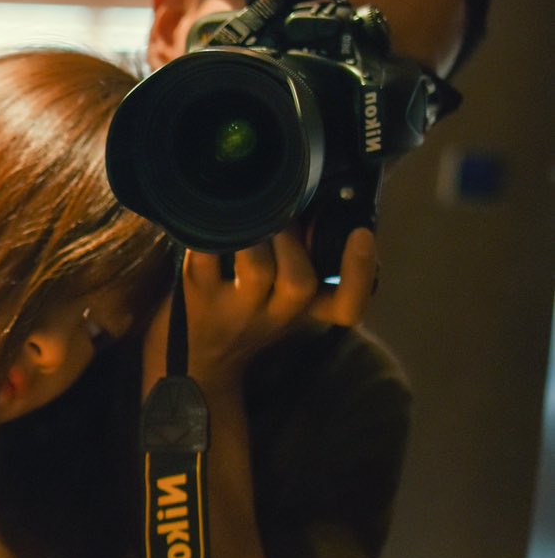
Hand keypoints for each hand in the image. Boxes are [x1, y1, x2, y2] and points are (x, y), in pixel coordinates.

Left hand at [144, 225, 376, 397]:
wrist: (202, 356)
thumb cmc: (254, 313)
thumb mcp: (292, 301)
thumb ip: (314, 262)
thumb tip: (320, 201)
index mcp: (307, 313)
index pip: (348, 306)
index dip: (359, 272)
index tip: (361, 233)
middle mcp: (274, 315)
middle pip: (300, 283)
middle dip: (292, 238)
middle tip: (278, 214)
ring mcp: (234, 306)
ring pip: (257, 269)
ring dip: (258, 232)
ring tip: (248, 213)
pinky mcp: (197, 290)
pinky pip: (207, 254)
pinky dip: (211, 228)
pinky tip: (212, 214)